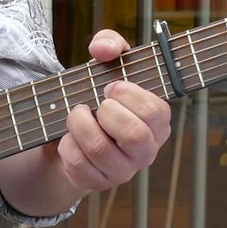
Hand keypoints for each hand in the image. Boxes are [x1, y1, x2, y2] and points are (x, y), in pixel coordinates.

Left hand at [53, 29, 172, 193]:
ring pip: (100, 149)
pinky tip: (70, 137)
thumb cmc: (99, 96)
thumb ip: (110, 44)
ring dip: (80, 124)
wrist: (73, 132)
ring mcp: (123, 170)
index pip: (156, 112)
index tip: (111, 87)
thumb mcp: (107, 65)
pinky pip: (79, 164)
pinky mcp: (98, 182)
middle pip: (134, 134)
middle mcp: (146, 150)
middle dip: (108, 112)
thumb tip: (103, 50)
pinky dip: (68, 144)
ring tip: (77, 114)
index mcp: (158, 122)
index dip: (130, 95)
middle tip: (97, 103)